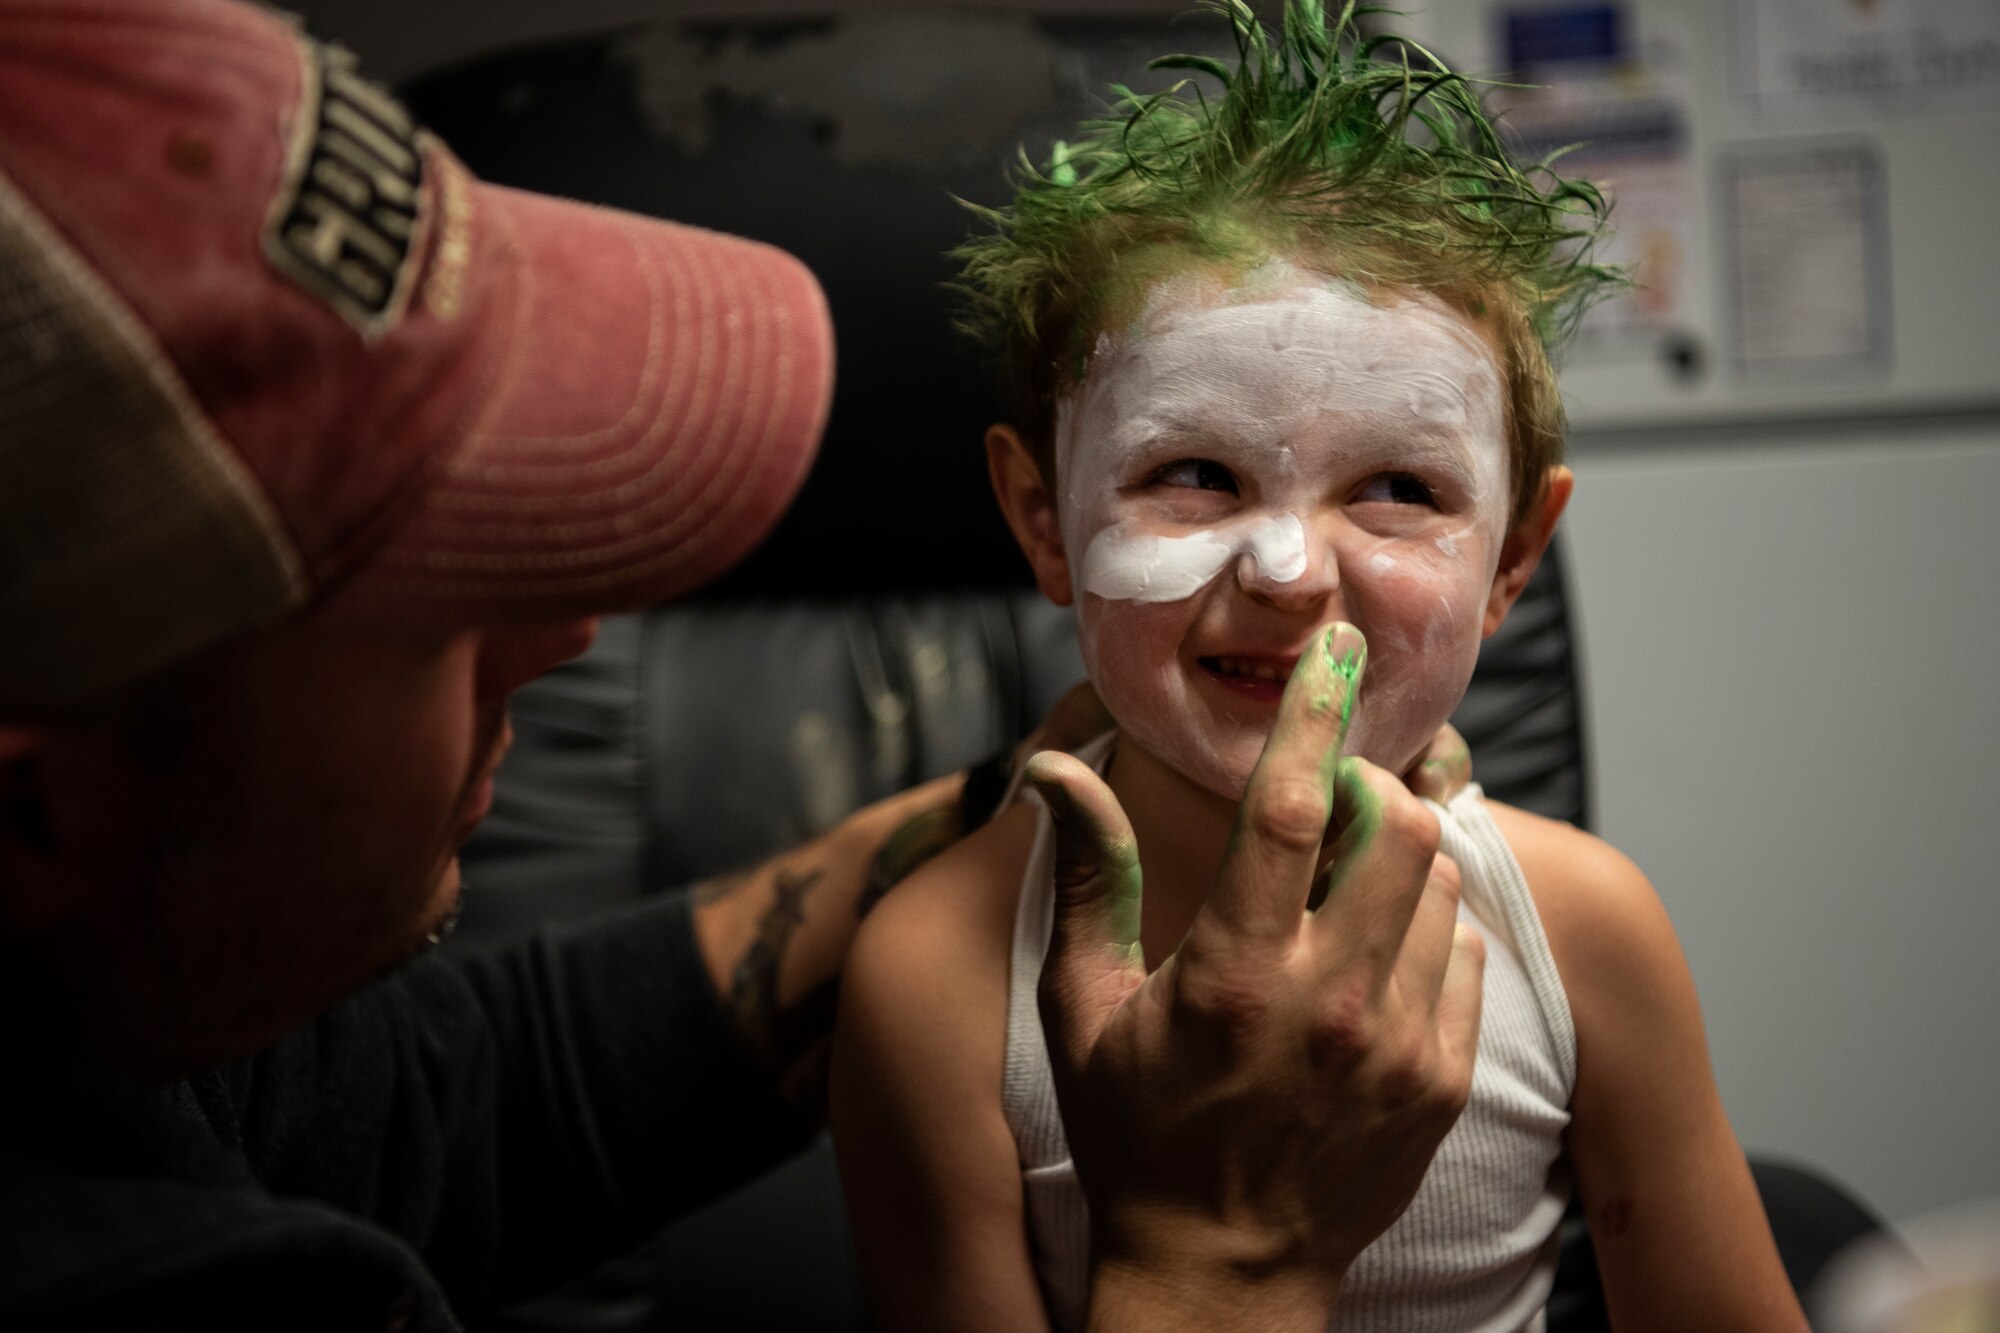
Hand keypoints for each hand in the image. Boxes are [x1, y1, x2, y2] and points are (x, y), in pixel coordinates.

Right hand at [1023, 624, 1485, 1329]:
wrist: (1220, 1273)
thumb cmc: (1133, 1133)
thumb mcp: (1082, 1007)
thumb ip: (1086, 877)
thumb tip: (1056, 766)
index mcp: (1233, 974)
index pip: (1289, 808)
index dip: (1313, 713)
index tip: (1332, 646)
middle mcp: (1329, 1004)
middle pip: (1399, 828)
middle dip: (1367, 788)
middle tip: (1325, 804)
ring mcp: (1398, 1046)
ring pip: (1440, 884)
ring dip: (1396, 859)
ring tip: (1338, 891)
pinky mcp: (1440, 1080)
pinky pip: (1463, 955)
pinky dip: (1426, 929)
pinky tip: (1371, 960)